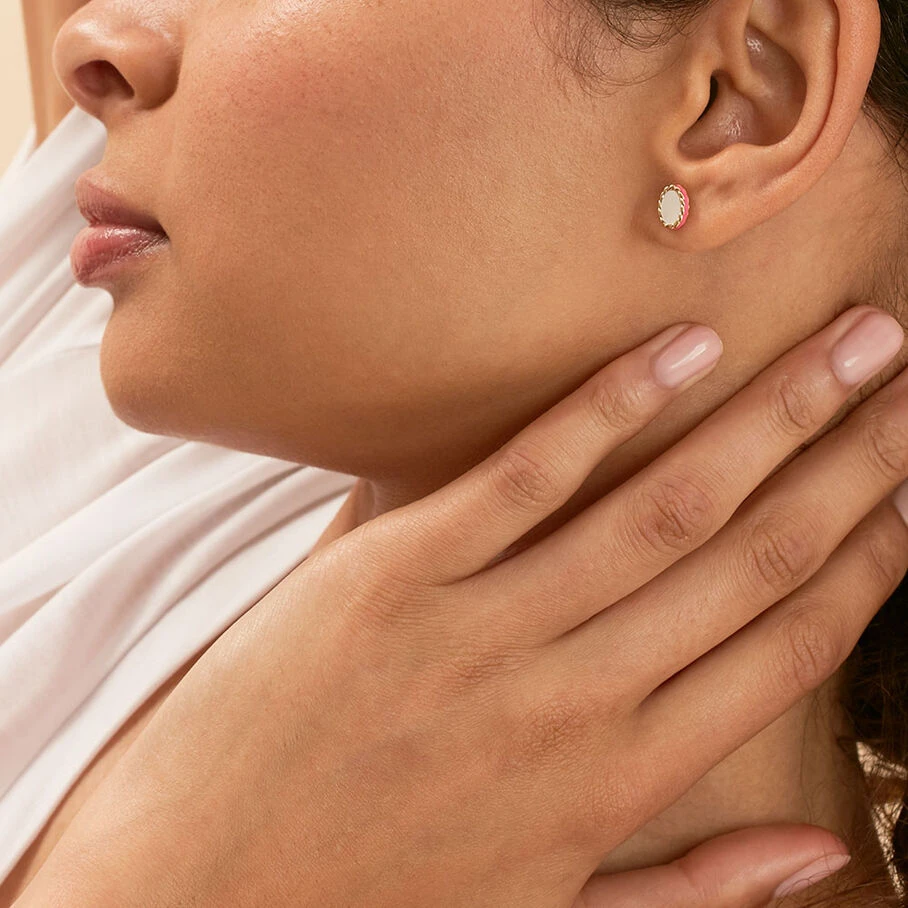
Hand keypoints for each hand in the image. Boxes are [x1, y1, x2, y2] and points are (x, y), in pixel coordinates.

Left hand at [15, 305, 907, 906]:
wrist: (191, 901)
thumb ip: (690, 890)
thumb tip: (820, 856)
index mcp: (621, 785)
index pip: (789, 646)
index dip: (871, 555)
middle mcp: (576, 703)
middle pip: (753, 558)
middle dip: (850, 458)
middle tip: (901, 373)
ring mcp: (482, 634)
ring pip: (665, 507)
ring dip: (768, 415)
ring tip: (848, 345)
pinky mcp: (390, 578)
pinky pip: (523, 477)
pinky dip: (609, 408)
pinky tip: (682, 349)